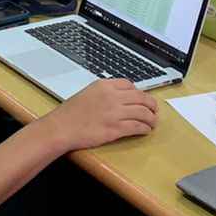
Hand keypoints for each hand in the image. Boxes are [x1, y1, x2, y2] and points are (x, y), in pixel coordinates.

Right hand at [45, 79, 159, 151]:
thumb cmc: (70, 113)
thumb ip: (104, 93)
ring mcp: (115, 113)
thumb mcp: (87, 93)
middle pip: (141, 97)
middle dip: (151, 104)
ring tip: (153, 122)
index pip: (130, 85)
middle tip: (154, 110)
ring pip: (143, 112)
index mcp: (105, 85)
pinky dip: (144, 128)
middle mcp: (112, 96)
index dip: (138, 92)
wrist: (61, 127)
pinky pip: (137, 126)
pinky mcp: (116, 128)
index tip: (141, 99)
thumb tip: (120, 97)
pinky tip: (145, 130)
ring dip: (151, 118)